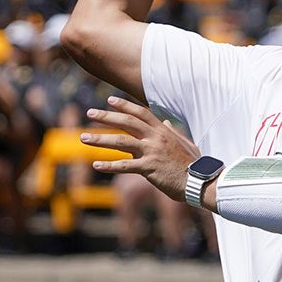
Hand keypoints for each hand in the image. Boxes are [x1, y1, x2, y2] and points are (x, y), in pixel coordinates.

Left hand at [80, 96, 199, 201]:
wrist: (199, 181)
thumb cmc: (193, 164)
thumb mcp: (185, 143)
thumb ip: (173, 132)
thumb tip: (166, 123)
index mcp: (163, 130)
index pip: (140, 112)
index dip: (124, 105)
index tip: (109, 100)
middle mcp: (155, 137)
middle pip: (126, 122)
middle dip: (106, 116)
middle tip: (89, 113)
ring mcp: (151, 152)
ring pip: (120, 141)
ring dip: (100, 139)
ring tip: (83, 138)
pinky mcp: (149, 168)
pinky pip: (125, 166)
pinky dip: (109, 165)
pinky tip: (96, 165)